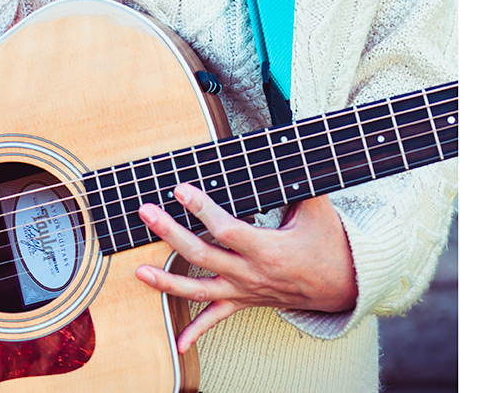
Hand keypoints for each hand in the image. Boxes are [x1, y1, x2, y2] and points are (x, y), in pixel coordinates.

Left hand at [135, 183, 357, 351]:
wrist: (342, 285)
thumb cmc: (327, 241)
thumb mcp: (316, 207)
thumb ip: (297, 177)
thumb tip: (287, 138)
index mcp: (268, 250)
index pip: (227, 229)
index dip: (202, 209)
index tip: (180, 189)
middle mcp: (252, 274)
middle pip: (203, 255)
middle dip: (170, 233)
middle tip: (146, 211)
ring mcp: (245, 291)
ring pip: (200, 290)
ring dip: (167, 282)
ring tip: (138, 272)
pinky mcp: (244, 301)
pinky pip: (217, 318)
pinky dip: (195, 331)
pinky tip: (177, 343)